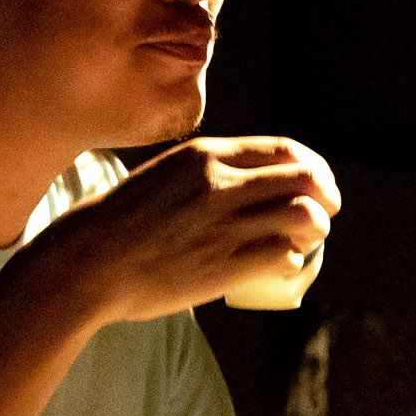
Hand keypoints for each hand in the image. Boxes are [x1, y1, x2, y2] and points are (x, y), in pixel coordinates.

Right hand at [16, 136, 339, 326]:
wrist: (88, 263)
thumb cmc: (121, 222)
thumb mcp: (166, 175)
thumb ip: (206, 172)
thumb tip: (248, 181)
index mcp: (205, 156)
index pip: (285, 150)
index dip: (314, 167)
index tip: (318, 182)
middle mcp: (221, 184)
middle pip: (306, 179)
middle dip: (326, 196)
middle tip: (325, 213)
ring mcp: (224, 225)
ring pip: (304, 217)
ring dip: (316, 230)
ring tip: (307, 240)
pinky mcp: (225, 265)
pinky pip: (282, 257)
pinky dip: (289, 261)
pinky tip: (279, 265)